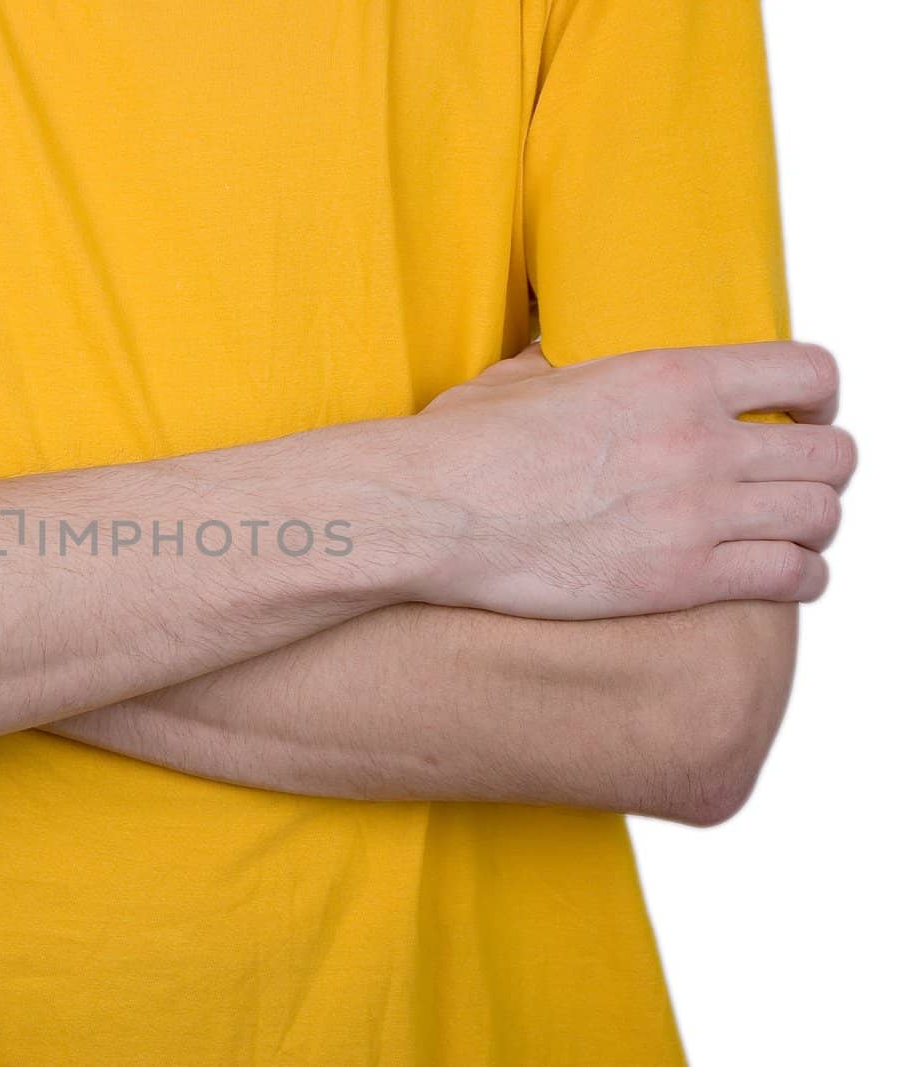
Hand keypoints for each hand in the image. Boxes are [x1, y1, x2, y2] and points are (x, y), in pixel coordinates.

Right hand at [402, 342, 854, 618]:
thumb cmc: (460, 448)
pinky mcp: (680, 578)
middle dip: (821, 469)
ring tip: (786, 535)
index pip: (809, 373)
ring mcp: (696, 512)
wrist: (430, 514)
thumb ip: (570, 364)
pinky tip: (778, 576)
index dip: (819, 399)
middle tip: (788, 484)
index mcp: (670, 377)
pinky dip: (800, 578)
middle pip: (832, 453)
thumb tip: (556, 351)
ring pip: (822, 516)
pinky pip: (792, 576)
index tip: (802, 417)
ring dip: (811, 526)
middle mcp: (699, 440)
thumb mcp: (522, 377)